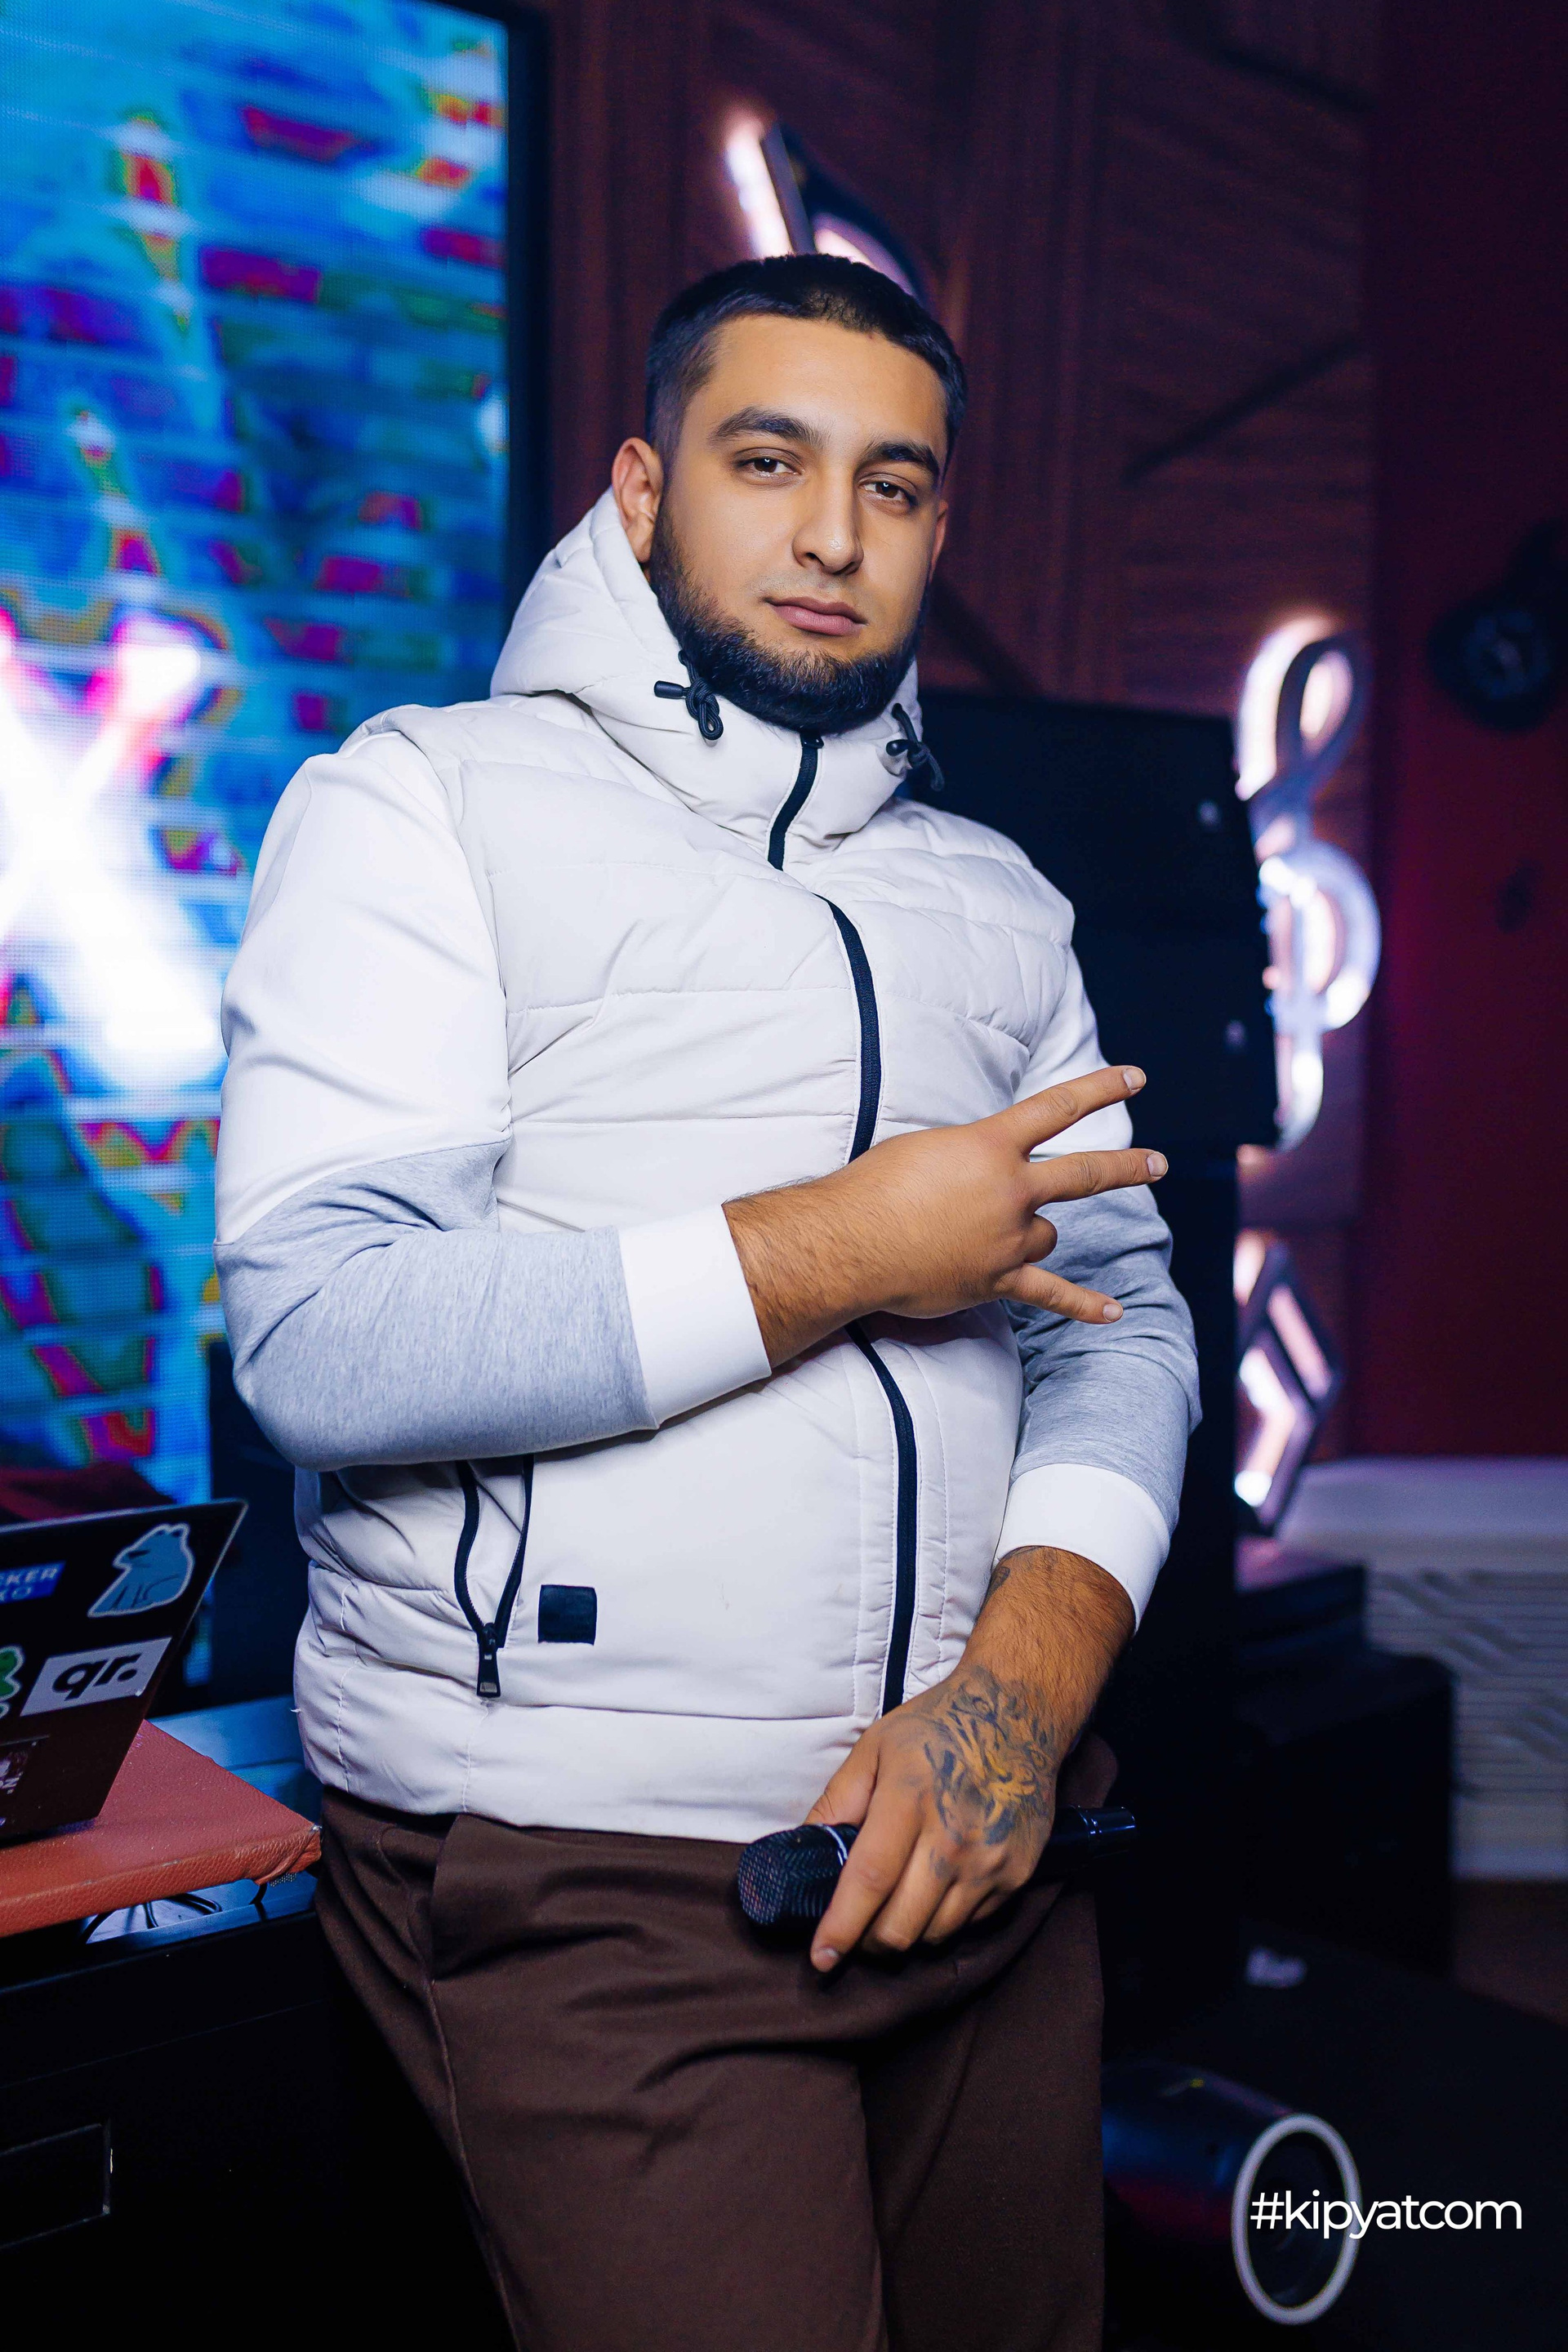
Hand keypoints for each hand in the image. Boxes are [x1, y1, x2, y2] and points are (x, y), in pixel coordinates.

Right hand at [724, 1065, 1163, 1366]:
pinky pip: (1050, 1293)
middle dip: (1126, 1167)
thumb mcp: (924, 1147)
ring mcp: (1008, 1237)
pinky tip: (1114, 1312)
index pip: (1057, 1107)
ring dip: (1036, 1232)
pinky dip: (1083, 1305)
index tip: (1135, 1078)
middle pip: (1084, 1173)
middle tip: (1157, 1163)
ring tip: (999, 1236)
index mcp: (991, 1146)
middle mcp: (1010, 1189)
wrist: (850, 1242)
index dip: (1101, 1088)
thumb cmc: (873, 1187)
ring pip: (1049, 1234)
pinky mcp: (997, 1279)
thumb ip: (965, 1154)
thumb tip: (979, 1166)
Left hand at [803, 1544, 1133, 1970]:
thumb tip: (803, 1849)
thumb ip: (837, 1801)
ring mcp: (990, 1859)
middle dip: (868, 1941)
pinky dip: (946, 1918)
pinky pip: (971, 1922)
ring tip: (896, 1906)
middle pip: (901, 1925)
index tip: (821, 1957)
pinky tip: (936, 1888)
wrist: (1018, 1714)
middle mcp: (953, 1836)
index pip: (869, 1881)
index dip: (841, 1927)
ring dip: (907, 1933)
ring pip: (936, 1934)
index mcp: (909, 1799)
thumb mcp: (875, 1747)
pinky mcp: (1018, 1873)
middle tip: (856, 1929)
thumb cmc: (938, 1727)